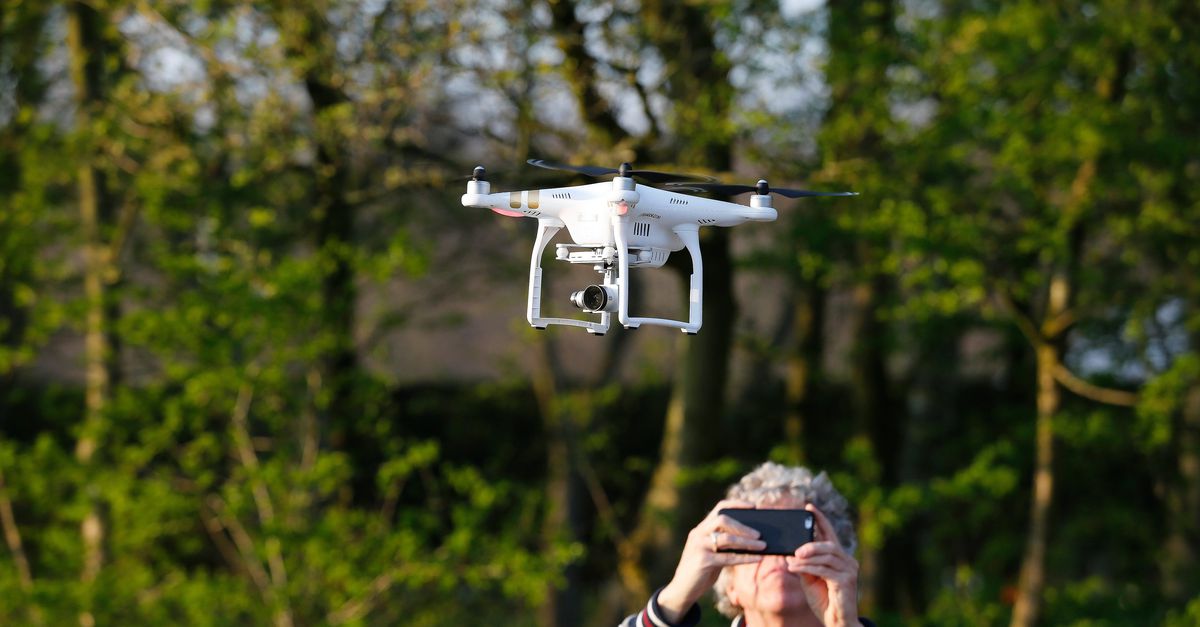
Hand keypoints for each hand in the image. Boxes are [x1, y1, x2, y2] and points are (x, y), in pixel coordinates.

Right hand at [656, 499, 765, 621]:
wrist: (681, 590)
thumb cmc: (701, 571)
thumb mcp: (711, 553)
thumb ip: (724, 545)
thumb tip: (752, 540)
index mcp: (700, 529)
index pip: (719, 508)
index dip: (737, 504)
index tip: (753, 507)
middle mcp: (698, 534)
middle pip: (723, 520)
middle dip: (743, 526)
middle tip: (759, 534)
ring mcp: (699, 546)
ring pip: (727, 538)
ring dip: (748, 542)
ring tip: (763, 546)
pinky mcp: (703, 561)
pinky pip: (728, 557)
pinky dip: (745, 557)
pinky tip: (757, 558)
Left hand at [786, 504, 858, 626]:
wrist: (836, 622)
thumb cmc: (824, 600)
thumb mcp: (810, 579)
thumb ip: (804, 564)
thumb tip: (791, 552)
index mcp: (840, 558)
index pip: (830, 534)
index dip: (820, 519)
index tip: (809, 507)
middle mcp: (848, 561)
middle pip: (830, 544)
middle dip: (812, 543)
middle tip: (796, 548)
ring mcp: (849, 571)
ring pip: (827, 556)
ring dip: (807, 557)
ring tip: (792, 559)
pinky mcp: (847, 581)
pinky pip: (825, 570)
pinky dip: (808, 568)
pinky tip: (795, 568)